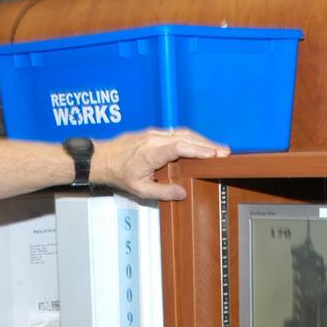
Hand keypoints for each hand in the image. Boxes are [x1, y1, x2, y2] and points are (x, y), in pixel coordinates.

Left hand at [92, 128, 229, 200]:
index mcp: (150, 153)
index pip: (180, 147)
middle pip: (186, 137)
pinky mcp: (154, 133)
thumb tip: (182, 193)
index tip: (213, 154)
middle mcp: (153, 139)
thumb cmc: (118, 173)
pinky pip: (176, 133)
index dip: (198, 149)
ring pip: (182, 133)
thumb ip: (163, 192)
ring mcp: (154, 134)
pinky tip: (200, 144)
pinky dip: (191, 138)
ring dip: (201, 140)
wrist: (102, 158)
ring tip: (217, 149)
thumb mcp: (140, 189)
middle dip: (207, 144)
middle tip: (224, 153)